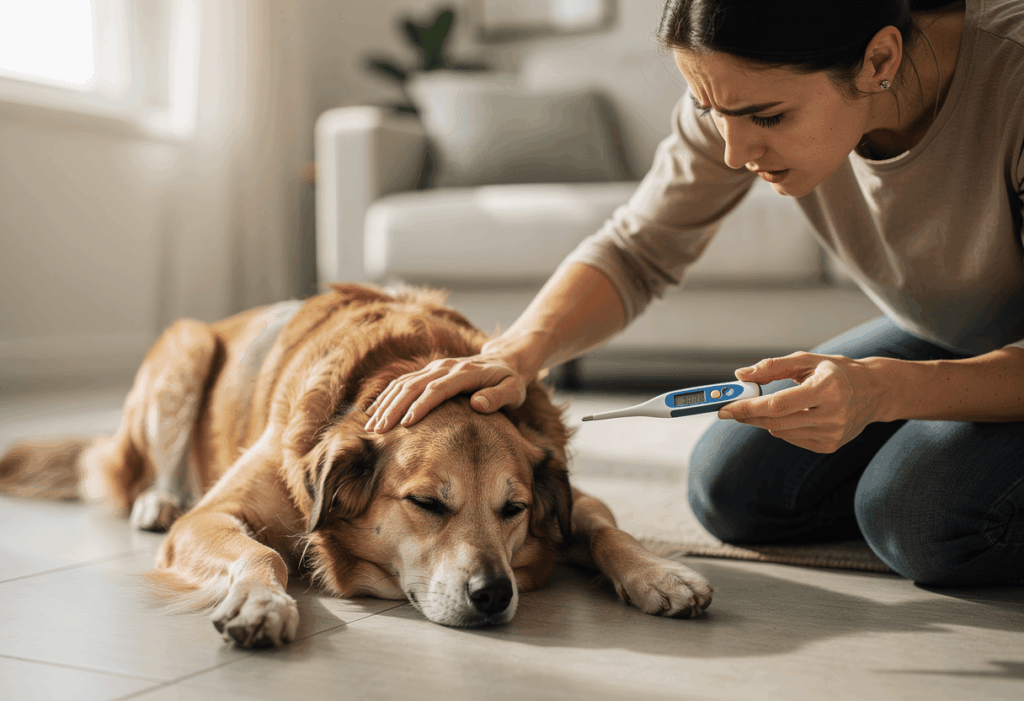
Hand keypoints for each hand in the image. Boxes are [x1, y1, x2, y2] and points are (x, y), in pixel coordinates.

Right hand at [364, 351, 528, 433]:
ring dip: (386, 403)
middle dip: (393, 408)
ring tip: (371, 426)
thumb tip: (478, 404)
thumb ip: (497, 397)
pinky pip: (403, 382)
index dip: (421, 406)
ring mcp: (435, 368)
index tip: (406, 424)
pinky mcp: (430, 372)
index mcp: (464, 373)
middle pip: (413, 386)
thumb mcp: (513, 390)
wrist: (506, 359)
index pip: (437, 390)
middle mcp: (445, 367)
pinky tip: (376, 412)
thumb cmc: (510, 380)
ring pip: (404, 383)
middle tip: (378, 430)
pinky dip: (388, 396)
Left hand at [717, 351, 890, 452]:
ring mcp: (833, 434)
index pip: (778, 404)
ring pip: (780, 432)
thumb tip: (741, 375)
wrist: (875, 392)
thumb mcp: (807, 361)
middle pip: (776, 422)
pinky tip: (794, 414)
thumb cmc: (836, 372)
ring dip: (764, 420)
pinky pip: (792, 438)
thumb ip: (772, 367)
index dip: (748, 407)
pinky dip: (782, 426)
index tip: (725, 407)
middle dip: (748, 416)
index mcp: (827, 388)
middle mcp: (833, 414)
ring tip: (767, 405)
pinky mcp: (830, 446)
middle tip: (729, 409)